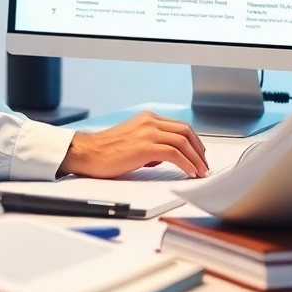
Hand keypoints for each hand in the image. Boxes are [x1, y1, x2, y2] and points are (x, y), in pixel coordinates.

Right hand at [58, 111, 208, 178]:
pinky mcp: (145, 146)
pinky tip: (190, 173)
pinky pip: (174, 153)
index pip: (179, 126)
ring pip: (183, 141)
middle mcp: (150, 121)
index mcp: (147, 118)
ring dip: (196, 158)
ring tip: (201, 172)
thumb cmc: (105, 152)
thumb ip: (150, 145)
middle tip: (204, 165)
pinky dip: (186, 164)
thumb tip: (165, 157)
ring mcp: (148, 132)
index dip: (194, 141)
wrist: (87, 153)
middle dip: (199, 149)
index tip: (199, 155)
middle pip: (186, 131)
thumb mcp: (132, 142)